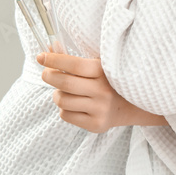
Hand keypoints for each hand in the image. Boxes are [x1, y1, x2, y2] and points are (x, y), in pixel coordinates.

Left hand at [38, 53, 166, 132]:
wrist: (134, 106)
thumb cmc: (110, 81)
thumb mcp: (98, 66)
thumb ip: (73, 59)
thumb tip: (48, 49)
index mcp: (105, 71)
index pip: (74, 64)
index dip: (54, 60)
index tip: (41, 56)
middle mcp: (103, 90)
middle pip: (64, 83)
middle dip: (49, 76)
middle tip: (47, 73)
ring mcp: (100, 109)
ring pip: (62, 100)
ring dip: (58, 94)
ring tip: (66, 92)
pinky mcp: (96, 124)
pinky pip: (66, 115)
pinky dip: (65, 109)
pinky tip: (75, 104)